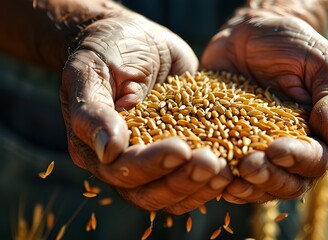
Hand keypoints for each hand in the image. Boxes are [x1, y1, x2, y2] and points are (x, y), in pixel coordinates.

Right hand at [60, 10, 230, 213]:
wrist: (134, 40)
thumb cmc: (107, 51)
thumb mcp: (91, 72)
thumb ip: (92, 112)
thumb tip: (109, 151)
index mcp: (97, 149)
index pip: (122, 170)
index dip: (151, 165)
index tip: (181, 150)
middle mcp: (123, 163)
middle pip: (149, 193)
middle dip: (182, 181)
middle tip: (213, 164)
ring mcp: (152, 161)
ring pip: (173, 194)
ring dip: (200, 187)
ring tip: (227, 170)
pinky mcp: (179, 153)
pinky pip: (193, 178)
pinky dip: (212, 179)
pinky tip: (234, 166)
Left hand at [201, 12, 327, 202]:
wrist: (250, 33)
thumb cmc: (293, 44)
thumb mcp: (321, 63)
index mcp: (319, 135)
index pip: (316, 161)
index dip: (298, 161)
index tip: (277, 150)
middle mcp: (291, 149)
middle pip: (287, 183)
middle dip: (268, 178)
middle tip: (248, 166)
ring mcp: (259, 150)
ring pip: (258, 185)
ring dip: (244, 186)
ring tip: (227, 176)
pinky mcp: (231, 144)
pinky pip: (229, 171)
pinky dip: (221, 178)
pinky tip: (210, 173)